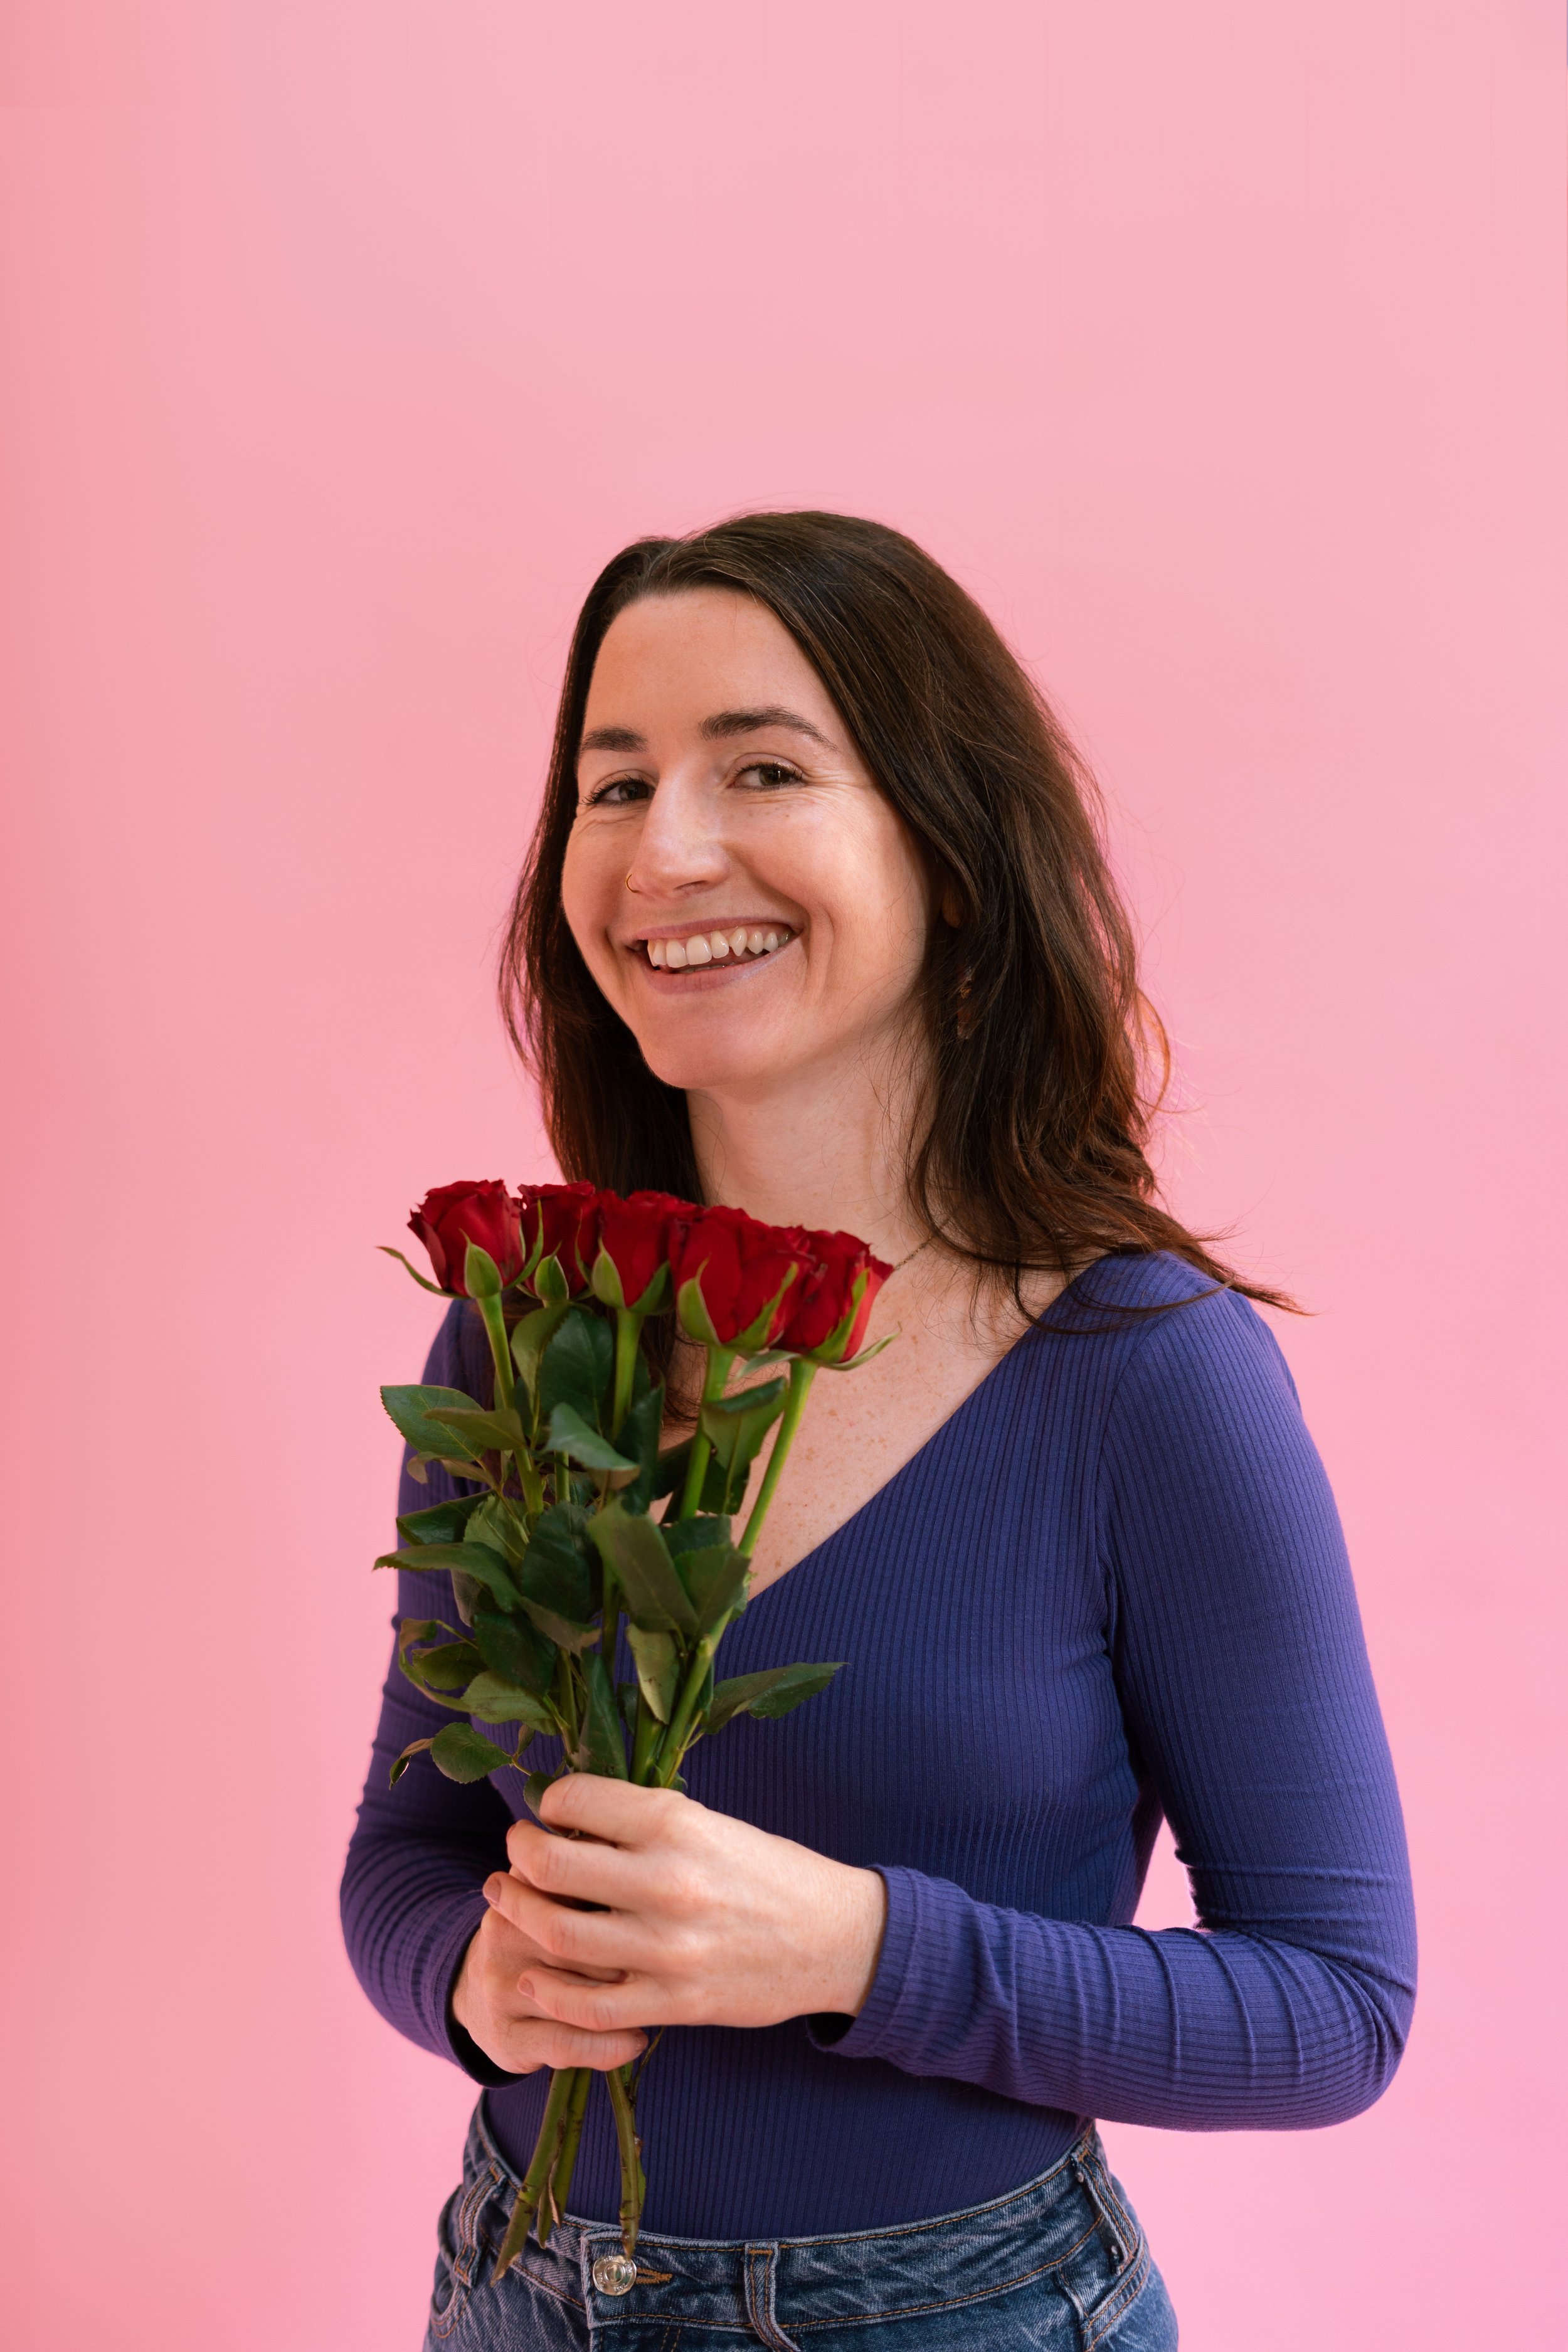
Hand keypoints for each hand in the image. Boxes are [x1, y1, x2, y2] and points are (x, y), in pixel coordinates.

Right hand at [451, 1891, 648, 2075]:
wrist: (475, 1994)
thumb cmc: (540, 1939)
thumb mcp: (554, 1894)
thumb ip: (593, 1873)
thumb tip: (654, 1868)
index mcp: (523, 1886)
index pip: (581, 1883)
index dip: (626, 1901)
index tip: (656, 1914)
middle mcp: (506, 1932)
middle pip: (586, 1941)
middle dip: (630, 1955)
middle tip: (663, 1963)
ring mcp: (502, 1987)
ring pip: (580, 1996)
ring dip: (626, 2004)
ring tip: (656, 2003)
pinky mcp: (508, 2036)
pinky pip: (568, 2042)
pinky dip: (609, 2047)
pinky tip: (634, 2040)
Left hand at [482, 1776, 887, 2035]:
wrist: (834, 1937)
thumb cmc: (769, 1872)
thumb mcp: (710, 1823)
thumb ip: (643, 1822)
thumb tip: (570, 1817)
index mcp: (675, 1824)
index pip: (576, 1801)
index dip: (549, 1801)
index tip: (547, 1809)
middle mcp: (665, 1882)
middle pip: (551, 1867)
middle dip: (519, 1854)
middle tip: (515, 1852)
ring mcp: (666, 1948)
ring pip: (558, 1935)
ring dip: (519, 1916)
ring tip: (509, 1900)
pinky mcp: (672, 2001)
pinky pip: (589, 2005)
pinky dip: (550, 1992)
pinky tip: (534, 1976)